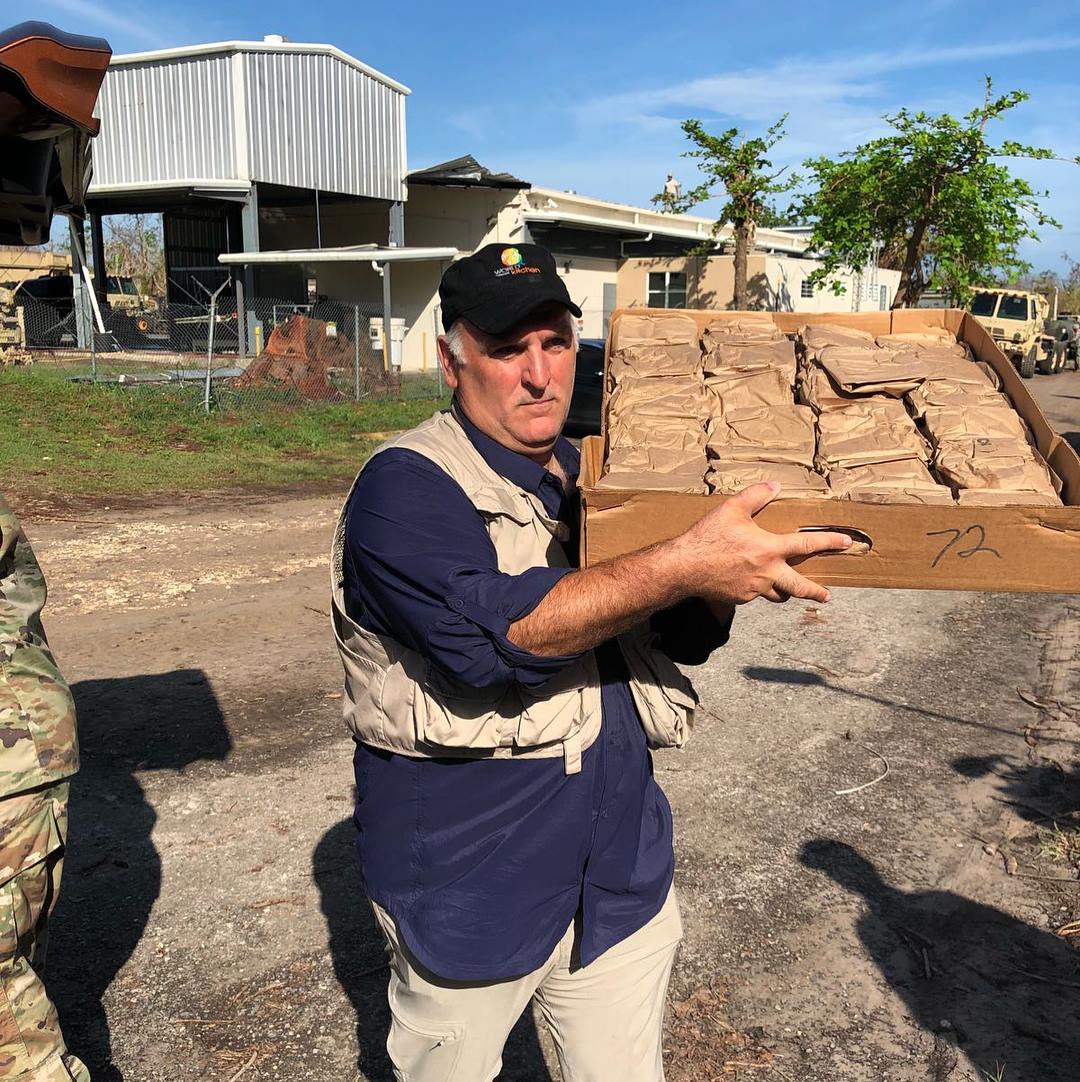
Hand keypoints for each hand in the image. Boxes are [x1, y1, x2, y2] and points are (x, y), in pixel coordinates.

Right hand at [669, 482, 851, 605]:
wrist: (684, 567)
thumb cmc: (708, 537)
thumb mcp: (732, 509)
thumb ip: (756, 496)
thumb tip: (775, 486)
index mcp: (769, 549)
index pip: (806, 545)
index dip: (829, 542)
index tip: (846, 543)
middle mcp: (767, 573)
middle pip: (800, 586)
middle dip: (816, 592)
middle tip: (826, 595)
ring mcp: (754, 589)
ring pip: (777, 594)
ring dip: (784, 591)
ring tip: (786, 589)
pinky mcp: (739, 599)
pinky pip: (753, 595)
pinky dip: (755, 588)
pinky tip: (744, 581)